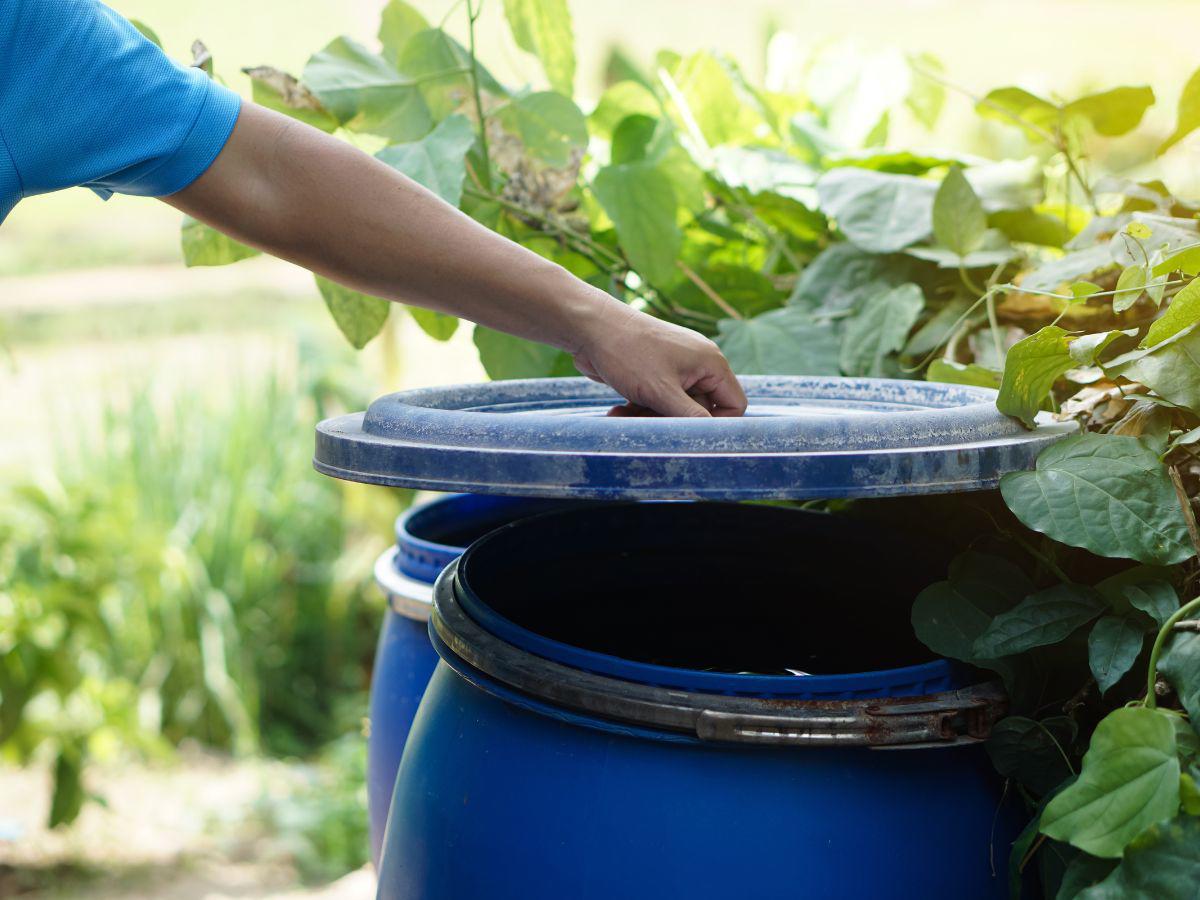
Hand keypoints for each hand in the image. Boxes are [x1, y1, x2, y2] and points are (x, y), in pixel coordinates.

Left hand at [571, 302, 747, 417]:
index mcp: (711, 363)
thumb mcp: (662, 392)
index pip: (734, 404)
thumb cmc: (628, 353)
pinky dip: (640, 409)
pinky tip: (618, 410)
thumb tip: (713, 436)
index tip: (688, 432)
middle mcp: (697, 364)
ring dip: (650, 418)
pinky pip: (657, 401)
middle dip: (673, 422)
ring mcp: (675, 367)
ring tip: (625, 415)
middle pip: (700, 410)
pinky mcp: (655, 372)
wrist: (589, 328)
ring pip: (674, 409)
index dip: (716, 424)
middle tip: (646, 423)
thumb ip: (692, 417)